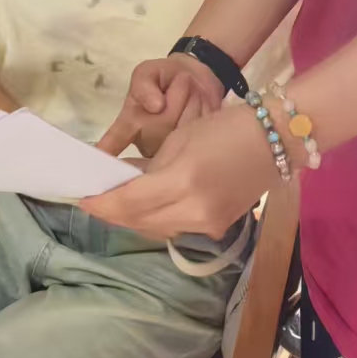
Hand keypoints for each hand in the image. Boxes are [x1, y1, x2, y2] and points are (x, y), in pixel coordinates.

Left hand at [82, 102, 287, 238]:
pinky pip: (176, 229)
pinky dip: (157, 220)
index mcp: (182, 181)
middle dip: (113, 214)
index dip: (102, 203)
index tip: (82, 199)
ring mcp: (207, 225)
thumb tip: (124, 183)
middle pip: (139, 221)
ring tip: (116, 205)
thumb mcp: (180, 139)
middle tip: (95, 202)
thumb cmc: (225, 127)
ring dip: (133, 219)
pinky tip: (147, 208)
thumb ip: (150, 167)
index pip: (129, 201)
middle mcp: (193, 211)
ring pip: (156, 229)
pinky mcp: (217, 229)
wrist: (275, 140)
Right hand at [99, 55, 225, 157]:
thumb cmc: (164, 77)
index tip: (100, 167)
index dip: (107, 156)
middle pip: (156, 132)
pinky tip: (200, 105)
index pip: (113, 143)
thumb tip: (154, 106)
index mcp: (129, 124)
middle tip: (181, 83)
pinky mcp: (191, 149)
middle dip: (173, 103)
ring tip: (189, 93)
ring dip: (188, 106)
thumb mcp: (149, 71)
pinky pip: (195, 135)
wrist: (197, 79)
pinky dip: (199, 114)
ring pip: (177, 133)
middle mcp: (146, 142)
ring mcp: (168, 150)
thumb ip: (145, 84)